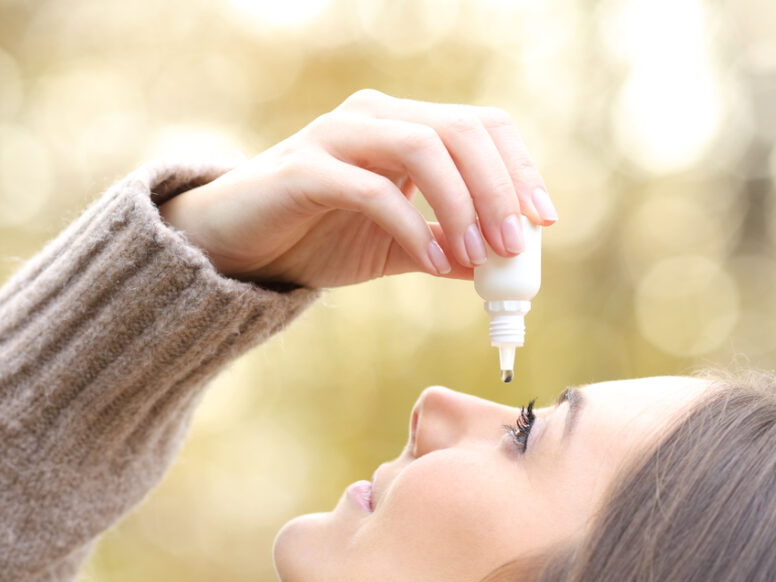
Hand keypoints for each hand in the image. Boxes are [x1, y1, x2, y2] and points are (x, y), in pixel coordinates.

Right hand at [158, 89, 556, 289]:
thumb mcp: (389, 246)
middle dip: (500, 189)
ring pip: (424, 148)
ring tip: (480, 256)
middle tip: (516, 245)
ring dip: (463, 205)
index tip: (544, 220)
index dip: (519, 169)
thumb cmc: (309, 238)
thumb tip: (495, 269)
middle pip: (462, 130)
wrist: (231, 249)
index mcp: (398, 124)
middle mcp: (371, 116)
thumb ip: (440, 248)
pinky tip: (433, 261)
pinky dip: (413, 226)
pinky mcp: (306, 170)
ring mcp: (336, 137)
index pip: (479, 126)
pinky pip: (375, 189)